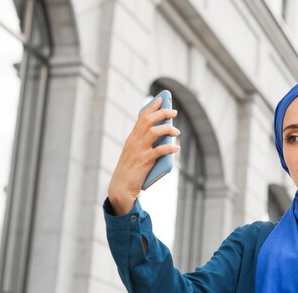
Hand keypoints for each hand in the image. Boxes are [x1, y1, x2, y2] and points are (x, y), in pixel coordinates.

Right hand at [108, 97, 180, 215]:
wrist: (120, 188)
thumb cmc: (131, 171)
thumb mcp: (137, 154)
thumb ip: (148, 144)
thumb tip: (167, 138)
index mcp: (132, 138)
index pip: (141, 117)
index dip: (152, 106)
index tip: (161, 99)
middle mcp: (134, 141)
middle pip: (148, 120)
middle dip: (162, 113)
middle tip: (174, 112)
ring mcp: (138, 151)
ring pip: (154, 132)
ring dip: (167, 129)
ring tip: (177, 131)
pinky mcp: (144, 162)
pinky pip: (159, 151)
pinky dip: (169, 148)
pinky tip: (176, 148)